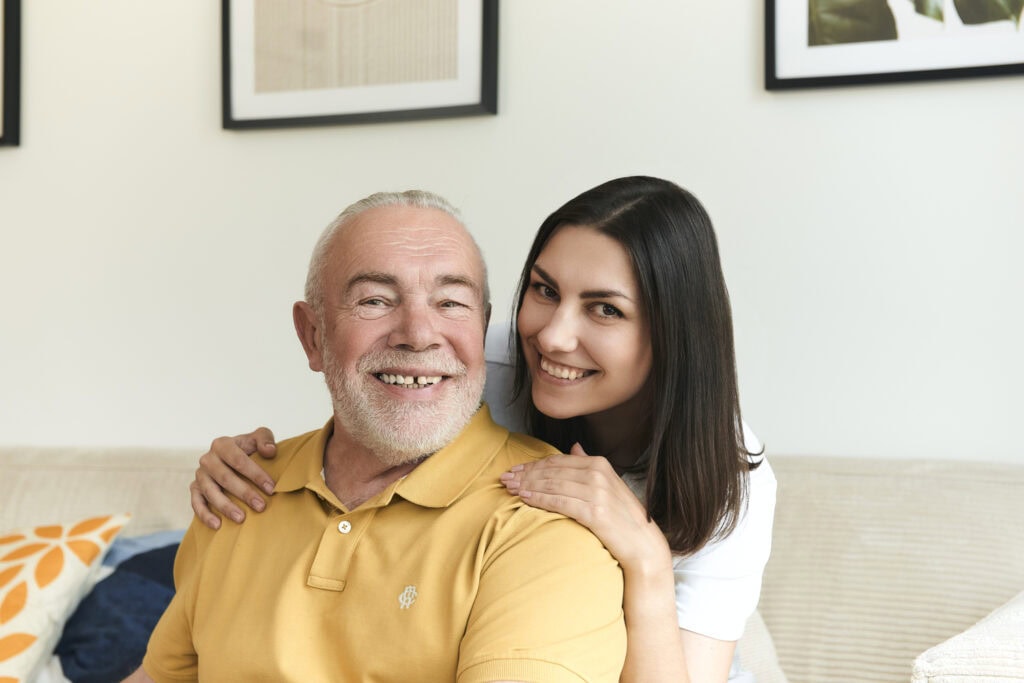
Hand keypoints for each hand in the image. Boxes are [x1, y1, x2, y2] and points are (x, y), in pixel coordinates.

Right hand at [190, 427, 278, 529]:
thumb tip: (269, 451)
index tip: (271, 488)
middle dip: (244, 493)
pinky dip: (205, 515)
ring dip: (226, 506)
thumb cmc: (248, 449)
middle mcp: (208, 459)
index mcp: (222, 444)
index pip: (239, 460)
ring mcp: (200, 475)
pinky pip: (196, 503)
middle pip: (225, 478)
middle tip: (261, 506)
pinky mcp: (195, 489)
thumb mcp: (258, 438)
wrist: (233, 459)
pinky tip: (218, 525)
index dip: (255, 474)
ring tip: (241, 518)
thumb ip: (265, 438)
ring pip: (211, 492)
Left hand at [499, 443, 672, 575]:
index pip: (557, 461)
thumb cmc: (623, 517)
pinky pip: (559, 501)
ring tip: (510, 488)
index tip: (515, 470)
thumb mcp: (609, 484)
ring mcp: (597, 492)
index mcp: (600, 464)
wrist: (643, 545)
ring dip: (527, 485)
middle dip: (525, 474)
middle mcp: (598, 474)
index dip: (533, 465)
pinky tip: (525, 498)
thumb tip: (574, 446)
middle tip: (505, 479)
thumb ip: (589, 464)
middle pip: (551, 471)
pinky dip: (539, 498)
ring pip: (552, 485)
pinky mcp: (594, 512)